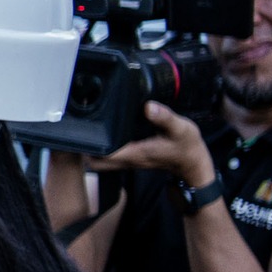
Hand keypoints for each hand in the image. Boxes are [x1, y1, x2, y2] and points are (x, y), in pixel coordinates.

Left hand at [87, 102, 213, 188]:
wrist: (193, 164)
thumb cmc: (187, 148)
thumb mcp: (181, 129)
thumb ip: (165, 118)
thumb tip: (148, 107)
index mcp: (133, 153)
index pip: (100, 154)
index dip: (86, 145)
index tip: (81, 129)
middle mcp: (126, 159)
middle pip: (92, 160)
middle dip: (81, 148)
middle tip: (78, 128)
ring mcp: (127, 160)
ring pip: (98, 159)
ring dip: (90, 148)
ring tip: (86, 128)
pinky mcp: (130, 156)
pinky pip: (109, 154)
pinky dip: (102, 146)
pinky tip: (104, 131)